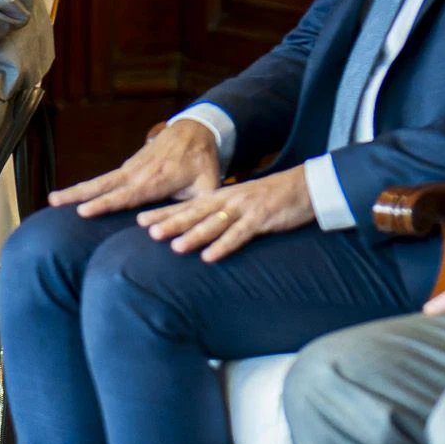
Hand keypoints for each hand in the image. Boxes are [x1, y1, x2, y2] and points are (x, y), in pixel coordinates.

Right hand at [51, 117, 224, 215]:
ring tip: (52, 200)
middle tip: (53, 201)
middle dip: (78, 194)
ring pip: (99, 181)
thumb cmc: (202, 163)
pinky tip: (72, 197)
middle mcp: (138, 173)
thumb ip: (199, 208)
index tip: (84, 211)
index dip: (106, 204)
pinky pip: (104, 179)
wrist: (195, 130)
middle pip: (103, 185)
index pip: (127, 195)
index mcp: (157, 181)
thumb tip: (191, 231)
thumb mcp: (208, 186)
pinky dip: (87, 187)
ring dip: (76, 190)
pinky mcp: (127, 166)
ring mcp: (130, 167)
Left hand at [135, 164, 315, 262]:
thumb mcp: (241, 202)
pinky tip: (210, 256)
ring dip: (194, 235)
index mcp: (220, 196)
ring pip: (214, 223)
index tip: (139, 221)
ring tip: (174, 247)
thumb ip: (220, 212)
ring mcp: (244, 209)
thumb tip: (197, 227)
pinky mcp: (261, 219)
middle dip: (171, 223)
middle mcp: (227, 200)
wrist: (306, 186)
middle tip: (148, 233)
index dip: (163, 212)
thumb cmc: (271, 197)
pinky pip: (240, 234)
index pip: (186, 205)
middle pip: (194, 213)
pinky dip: (224, 245)